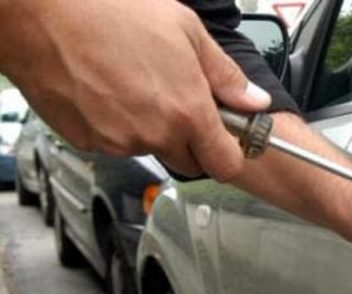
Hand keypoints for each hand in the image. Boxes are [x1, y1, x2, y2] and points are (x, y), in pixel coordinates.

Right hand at [0, 0, 269, 179]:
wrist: (43, 12)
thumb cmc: (110, 12)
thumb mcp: (186, 31)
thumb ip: (225, 75)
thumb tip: (253, 101)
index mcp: (187, 112)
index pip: (225, 165)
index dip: (229, 154)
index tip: (227, 142)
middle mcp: (154, 135)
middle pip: (188, 162)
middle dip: (191, 141)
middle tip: (178, 101)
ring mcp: (117, 142)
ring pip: (149, 149)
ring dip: (150, 129)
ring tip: (134, 83)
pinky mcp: (86, 142)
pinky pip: (114, 143)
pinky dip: (116, 125)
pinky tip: (108, 90)